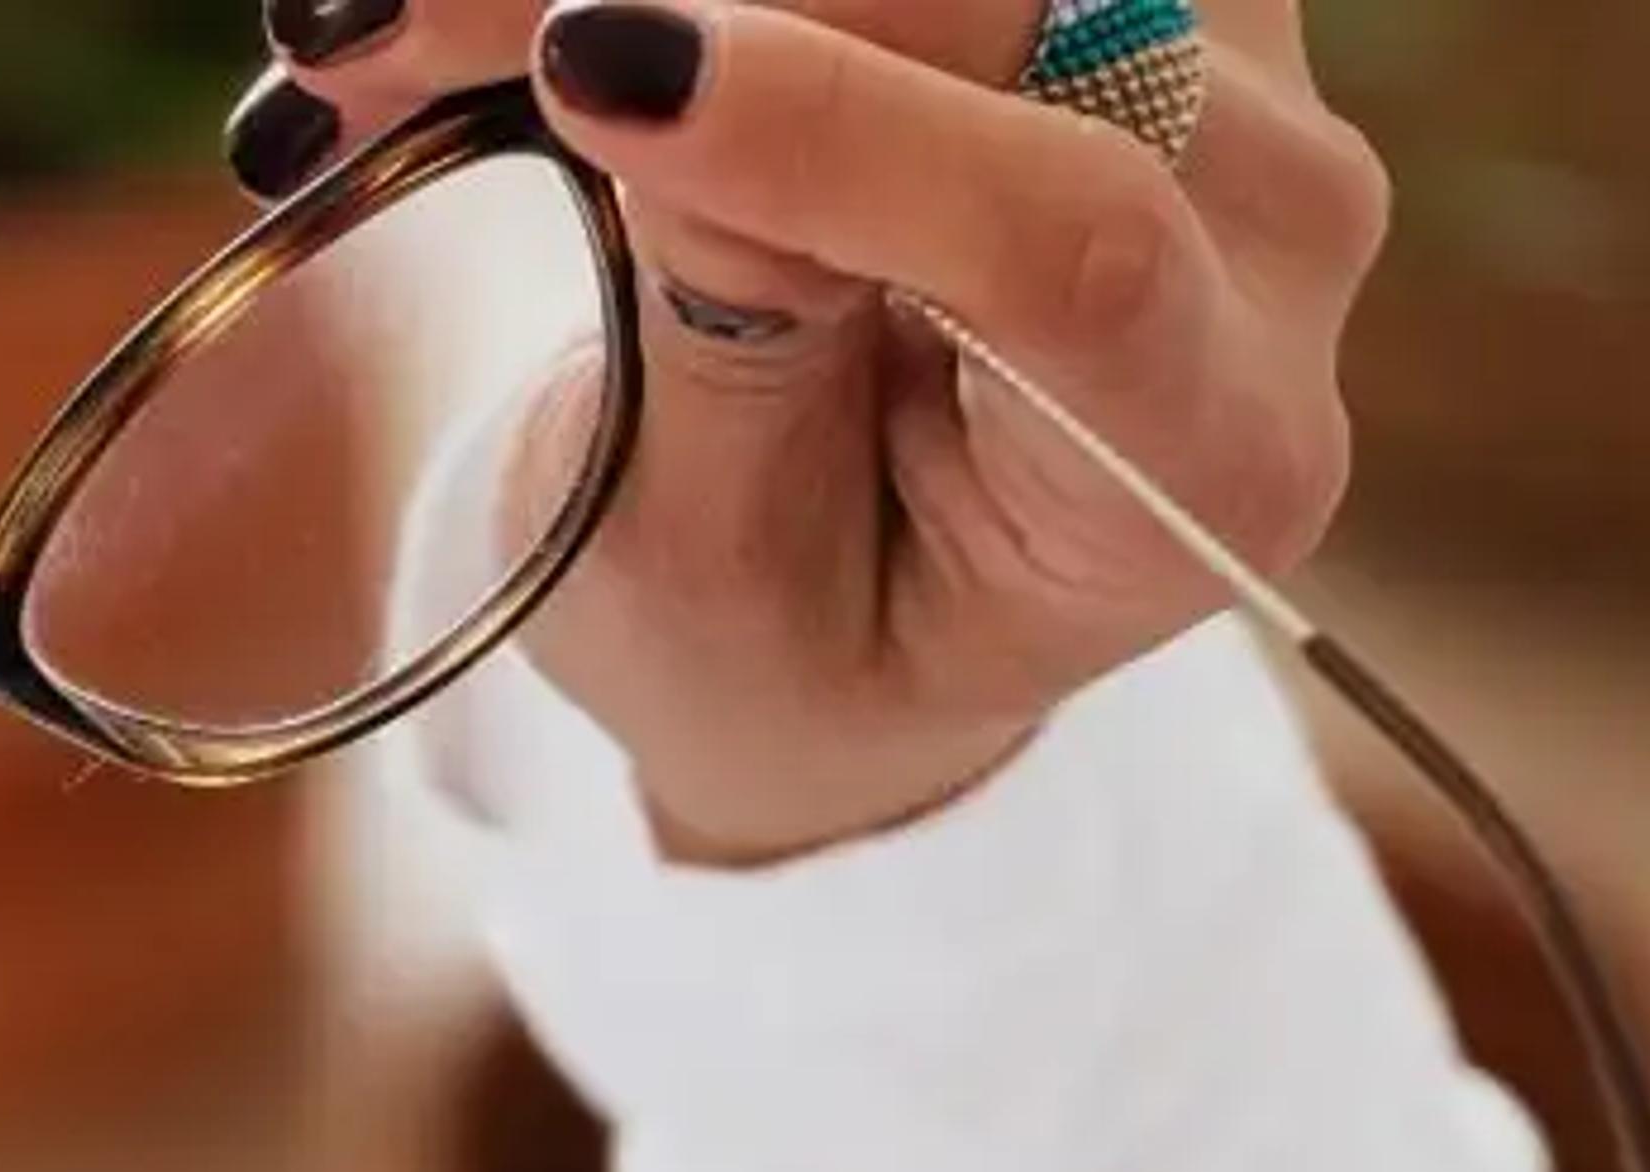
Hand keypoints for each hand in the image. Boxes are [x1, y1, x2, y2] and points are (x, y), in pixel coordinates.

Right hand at [233, 0, 1385, 861]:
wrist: (878, 593)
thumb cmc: (799, 632)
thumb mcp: (719, 576)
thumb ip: (724, 348)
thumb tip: (669, 75)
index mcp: (1223, 453)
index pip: (1076, 245)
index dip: (829, 133)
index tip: (586, 74)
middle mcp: (1282, 233)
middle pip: (1011, 12)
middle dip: (677, 1)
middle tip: (367, 27)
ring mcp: (1228, 60)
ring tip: (401, 31)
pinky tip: (533, 19)